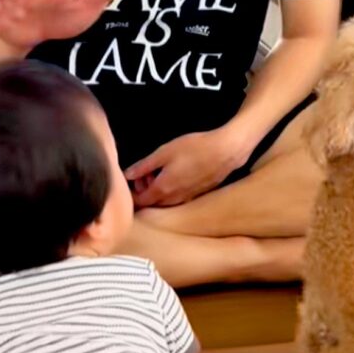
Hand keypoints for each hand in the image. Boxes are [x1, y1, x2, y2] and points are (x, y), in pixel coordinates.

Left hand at [125, 129, 250, 206]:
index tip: (132, 179)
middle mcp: (174, 199)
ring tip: (160, 170)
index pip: (140, 202)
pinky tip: (176, 173)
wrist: (226, 151)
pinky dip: (171, 190)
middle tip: (145, 172)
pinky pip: (177, 198)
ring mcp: (187, 199)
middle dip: (144, 190)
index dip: (132, 193)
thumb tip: (127, 175)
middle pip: (152, 203)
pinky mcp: (197, 195)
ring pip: (165, 201)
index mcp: (162, 190)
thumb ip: (143, 166)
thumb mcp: (163, 153)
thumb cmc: (194, 148)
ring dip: (158, 190)